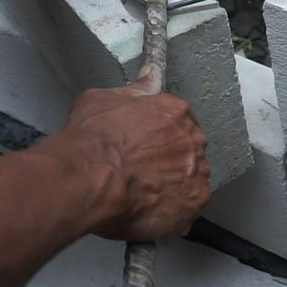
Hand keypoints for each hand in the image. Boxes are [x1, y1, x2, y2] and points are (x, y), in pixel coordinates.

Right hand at [33, 67, 210, 242]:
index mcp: (176, 112)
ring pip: (191, 179)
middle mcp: (193, 139)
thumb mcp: (105, 99)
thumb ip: (136, 89)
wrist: (89, 178)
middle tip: (143, 171)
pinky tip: (149, 211)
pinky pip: (188, 208)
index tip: (147, 146)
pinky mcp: (194, 202)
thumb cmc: (93, 140)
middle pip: (189, 150)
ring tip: (144, 194)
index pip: (179, 121)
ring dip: (173, 186)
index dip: (161, 136)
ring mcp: (197, 172)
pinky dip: (172, 212)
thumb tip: (151, 75)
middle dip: (170, 160)